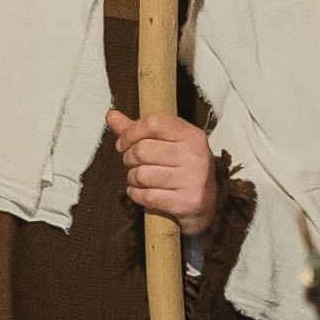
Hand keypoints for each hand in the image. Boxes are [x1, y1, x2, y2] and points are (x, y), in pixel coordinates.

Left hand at [105, 107, 219, 237]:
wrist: (208, 203)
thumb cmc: (181, 168)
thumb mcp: (166, 144)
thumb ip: (137, 130)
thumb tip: (111, 116)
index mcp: (191, 135)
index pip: (152, 123)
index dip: (130, 133)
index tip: (123, 143)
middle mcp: (195, 155)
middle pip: (142, 150)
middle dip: (128, 158)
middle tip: (132, 164)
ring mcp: (193, 179)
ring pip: (142, 175)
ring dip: (132, 179)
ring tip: (139, 179)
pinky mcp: (187, 202)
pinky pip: (147, 196)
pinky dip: (137, 195)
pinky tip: (142, 193)